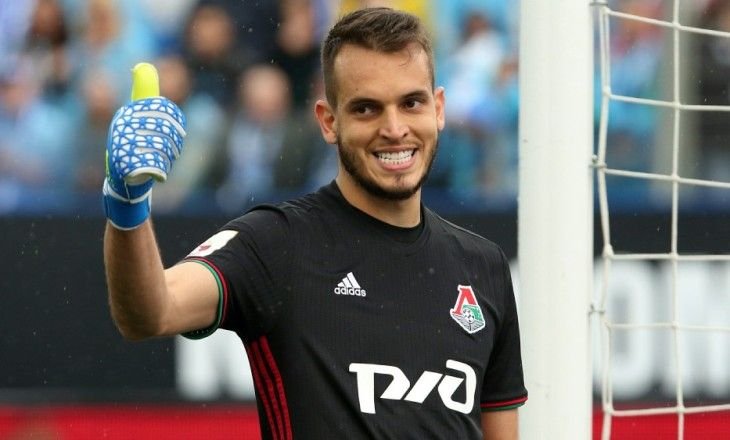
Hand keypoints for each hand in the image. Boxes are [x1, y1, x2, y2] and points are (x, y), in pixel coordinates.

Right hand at [103, 63, 186, 229]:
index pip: (161, 109)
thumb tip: (141, 66)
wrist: (124, 179)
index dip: (174, 123)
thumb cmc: (133, 142)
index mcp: (127, 113)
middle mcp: (121, 127)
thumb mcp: (137, 114)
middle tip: (173, 150)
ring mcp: (121, 148)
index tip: (177, 133)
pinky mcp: (125, 169)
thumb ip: (143, 92)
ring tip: (165, 160)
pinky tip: (159, 174)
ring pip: (162, 147)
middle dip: (173, 141)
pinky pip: (154, 166)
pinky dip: (160, 171)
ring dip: (168, 156)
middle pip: (164, 129)